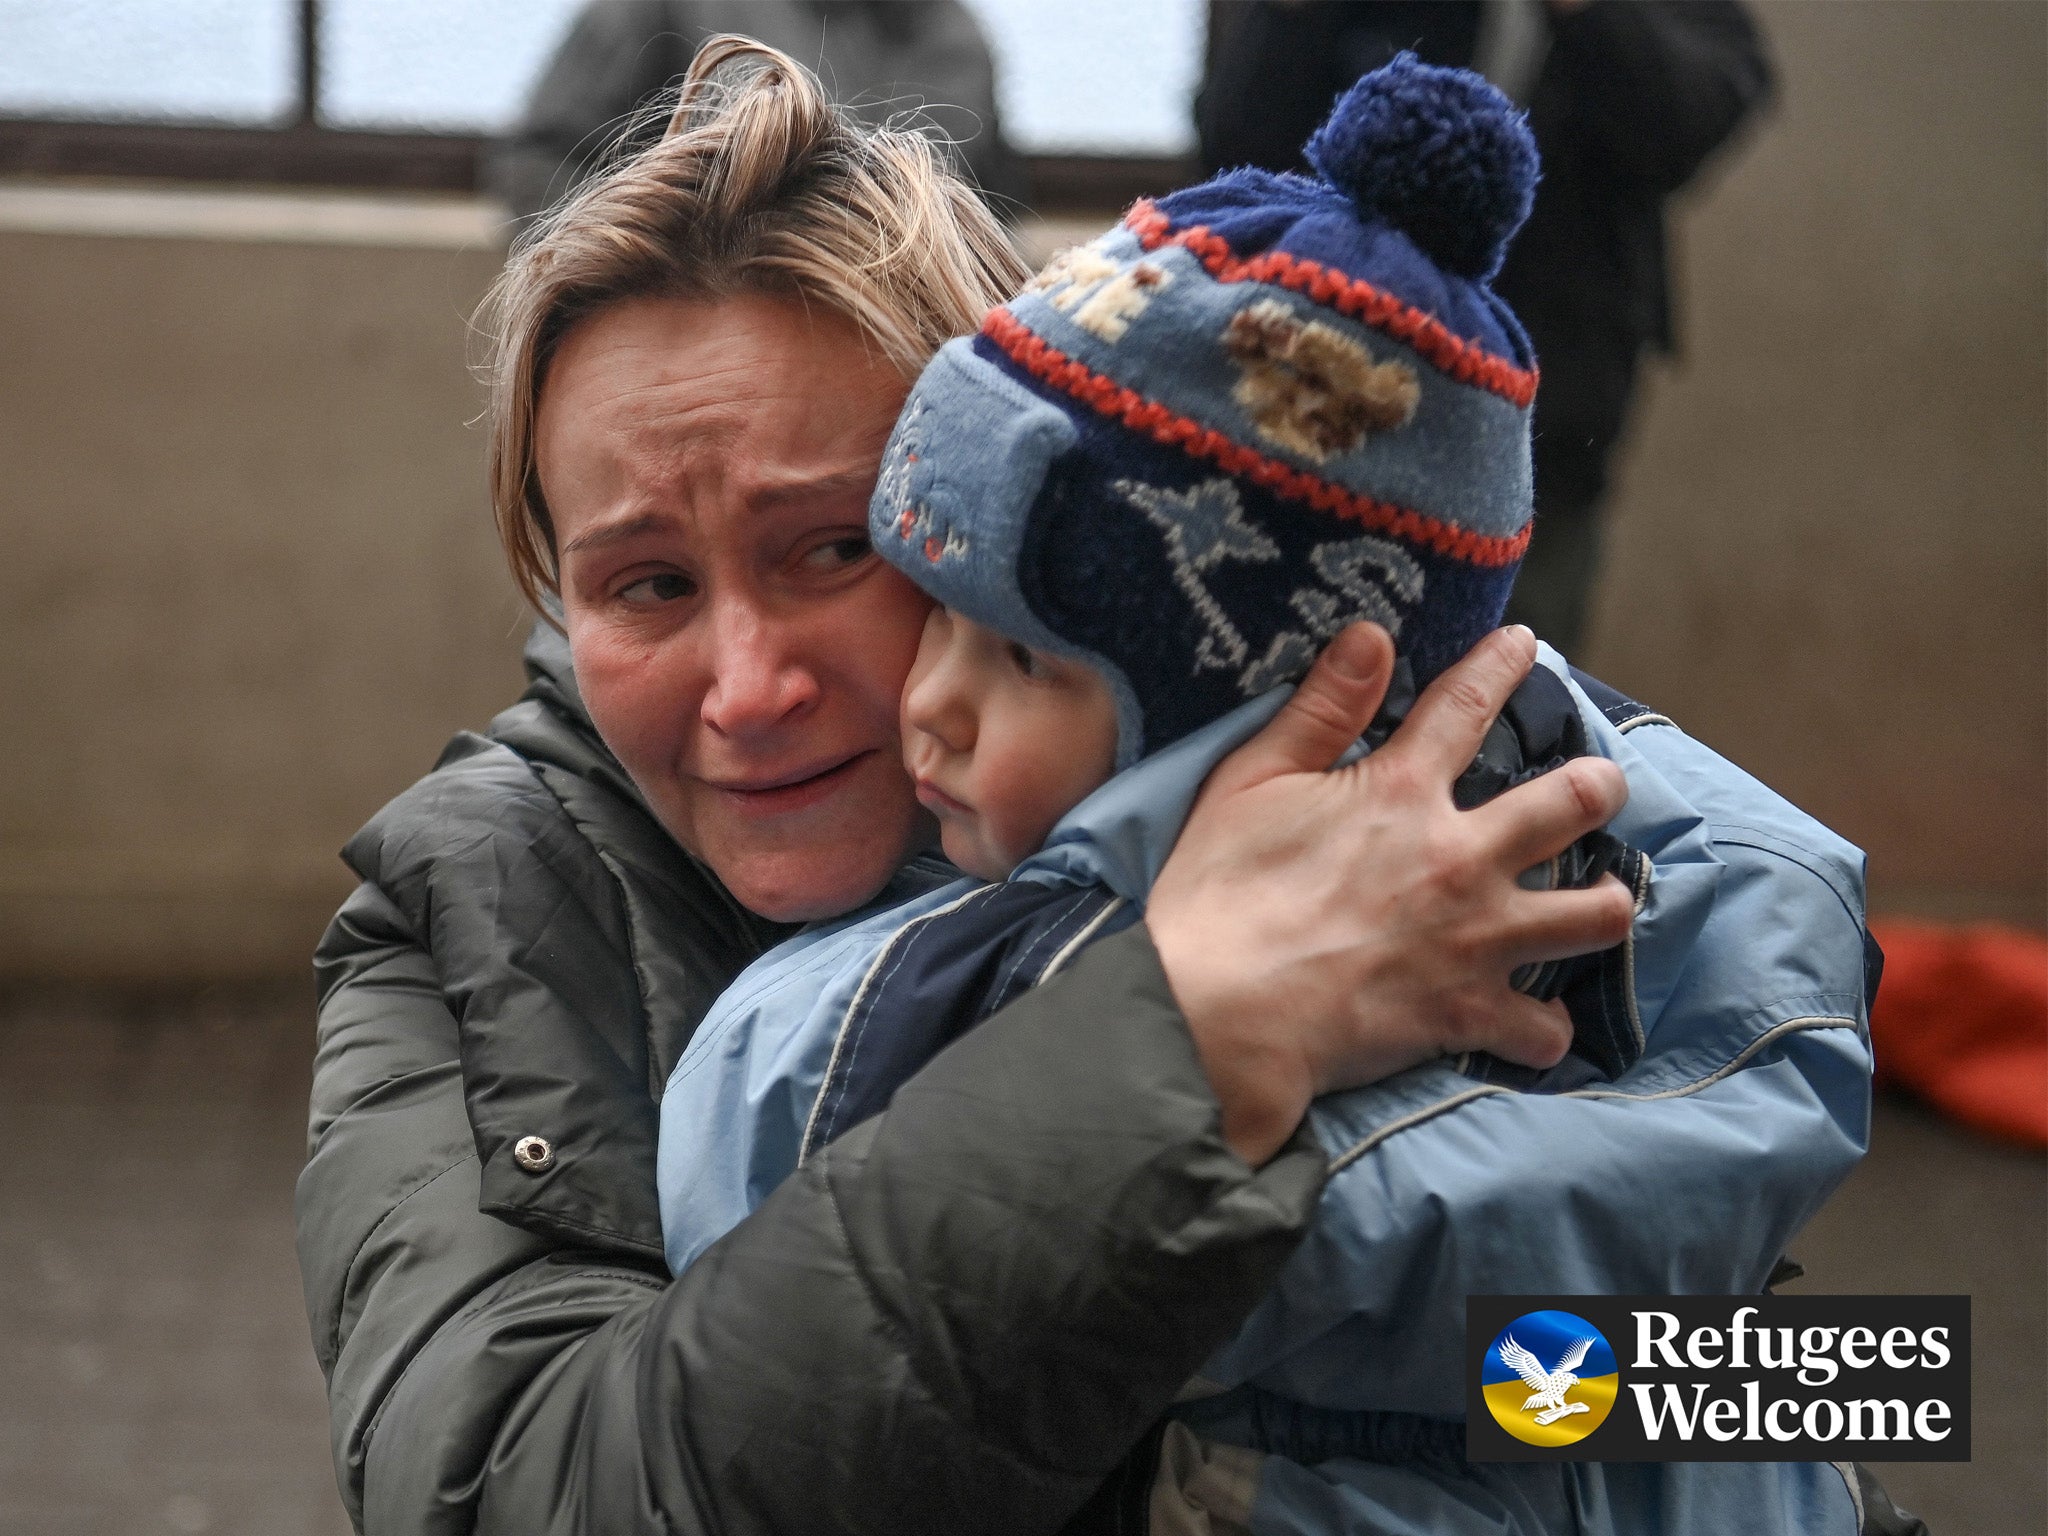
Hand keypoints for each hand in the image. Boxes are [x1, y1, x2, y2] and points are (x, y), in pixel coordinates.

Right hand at [1147, 624, 1634, 1164]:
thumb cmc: (1219, 893)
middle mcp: (1460, 857)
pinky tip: (1535, 1019)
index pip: (1467, 705)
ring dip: (1605, 904)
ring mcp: (1475, 939)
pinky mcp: (1468, 1013)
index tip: (1524, 644)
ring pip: (1595, 915)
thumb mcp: (1249, 780)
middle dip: (1599, 786)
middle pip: (1574, 803)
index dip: (1501, 665)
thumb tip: (1371, 636)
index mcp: (1401, 791)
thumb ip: (1319, 709)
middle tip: (1599, 786)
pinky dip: (1541, 1026)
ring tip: (1600, 901)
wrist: (1215, 1011)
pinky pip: (1542, 1027)